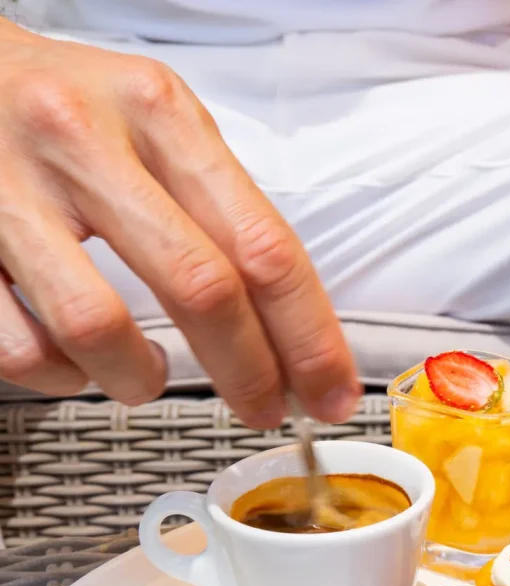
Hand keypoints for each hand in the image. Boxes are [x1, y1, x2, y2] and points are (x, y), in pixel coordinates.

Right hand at [0, 22, 359, 425]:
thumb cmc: (63, 104)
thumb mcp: (153, 119)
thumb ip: (217, 203)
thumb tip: (288, 321)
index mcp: (157, 113)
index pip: (263, 244)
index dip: (309, 336)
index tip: (329, 390)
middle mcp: (84, 140)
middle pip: (202, 288)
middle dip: (250, 372)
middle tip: (267, 409)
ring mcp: (7, 189)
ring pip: (99, 327)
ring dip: (140, 379)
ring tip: (148, 379)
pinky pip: (21, 345)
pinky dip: (63, 375)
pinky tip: (77, 362)